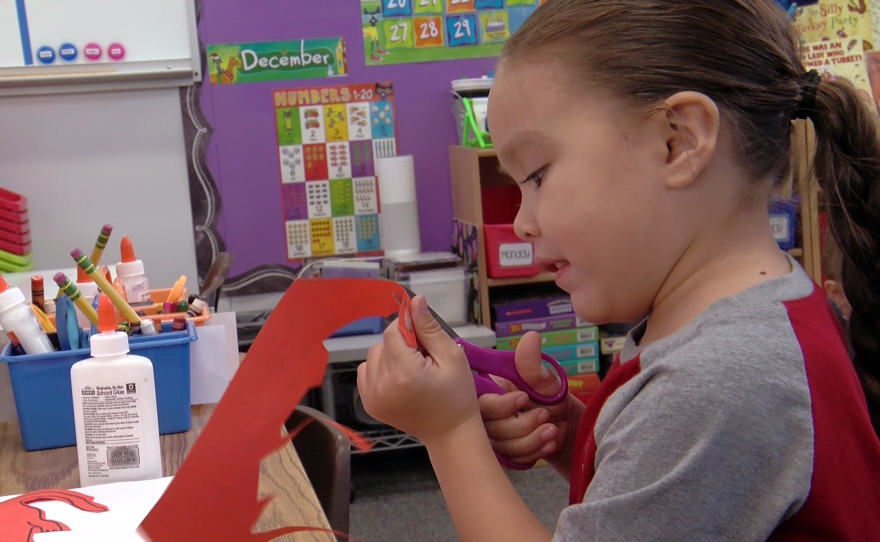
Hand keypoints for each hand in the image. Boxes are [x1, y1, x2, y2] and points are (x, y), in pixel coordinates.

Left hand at [356, 295, 479, 444]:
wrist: (449, 433)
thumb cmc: (456, 395)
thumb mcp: (451, 357)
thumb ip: (429, 328)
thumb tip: (415, 301)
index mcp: (403, 373)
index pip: (392, 331)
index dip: (408, 328)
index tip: (424, 338)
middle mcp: (381, 385)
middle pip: (382, 343)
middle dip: (401, 344)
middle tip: (423, 360)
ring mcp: (371, 396)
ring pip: (373, 356)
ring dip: (390, 356)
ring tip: (412, 371)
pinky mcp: (368, 403)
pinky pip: (366, 371)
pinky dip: (380, 370)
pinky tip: (399, 380)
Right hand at [479, 332, 576, 465]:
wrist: (569, 428)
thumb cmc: (552, 399)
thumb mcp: (545, 381)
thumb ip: (533, 365)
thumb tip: (530, 337)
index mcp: (489, 391)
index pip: (479, 402)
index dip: (500, 405)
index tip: (524, 398)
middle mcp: (486, 415)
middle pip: (489, 428)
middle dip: (521, 425)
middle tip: (545, 415)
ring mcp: (493, 438)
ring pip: (502, 446)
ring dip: (531, 439)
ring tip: (552, 429)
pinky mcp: (504, 456)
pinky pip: (513, 460)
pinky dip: (534, 452)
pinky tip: (549, 442)